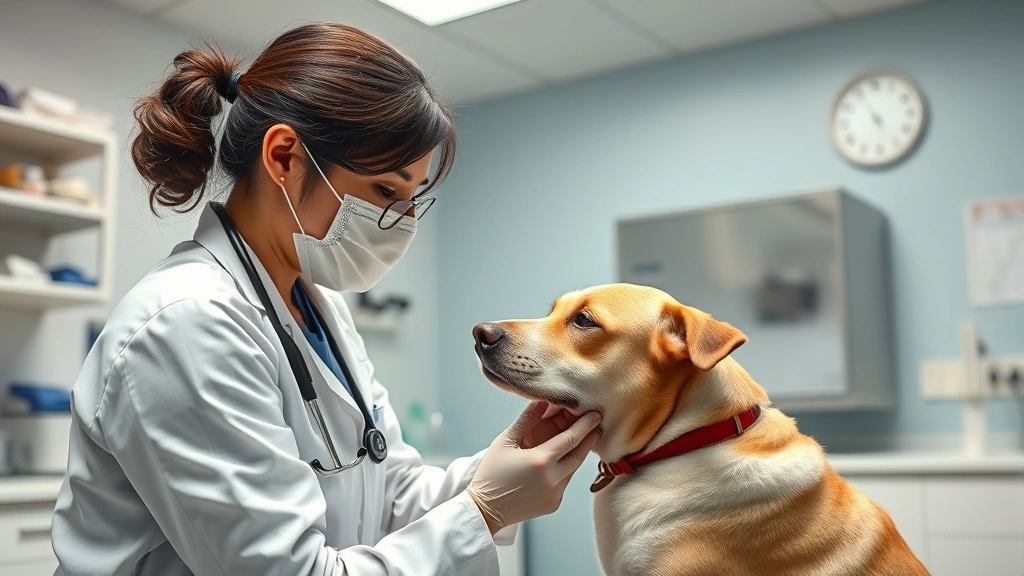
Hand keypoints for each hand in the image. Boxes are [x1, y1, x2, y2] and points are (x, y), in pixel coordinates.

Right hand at [467, 401, 601, 533]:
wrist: (485, 509)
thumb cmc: (491, 473)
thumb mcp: (506, 441)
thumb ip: (527, 420)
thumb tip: (542, 400)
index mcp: (540, 461)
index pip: (571, 438)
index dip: (585, 425)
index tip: (596, 414)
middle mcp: (552, 479)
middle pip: (579, 454)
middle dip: (589, 438)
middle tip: (597, 424)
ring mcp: (555, 494)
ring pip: (573, 469)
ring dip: (576, 453)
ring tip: (579, 438)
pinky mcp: (554, 504)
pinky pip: (564, 482)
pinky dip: (564, 469)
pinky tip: (558, 461)